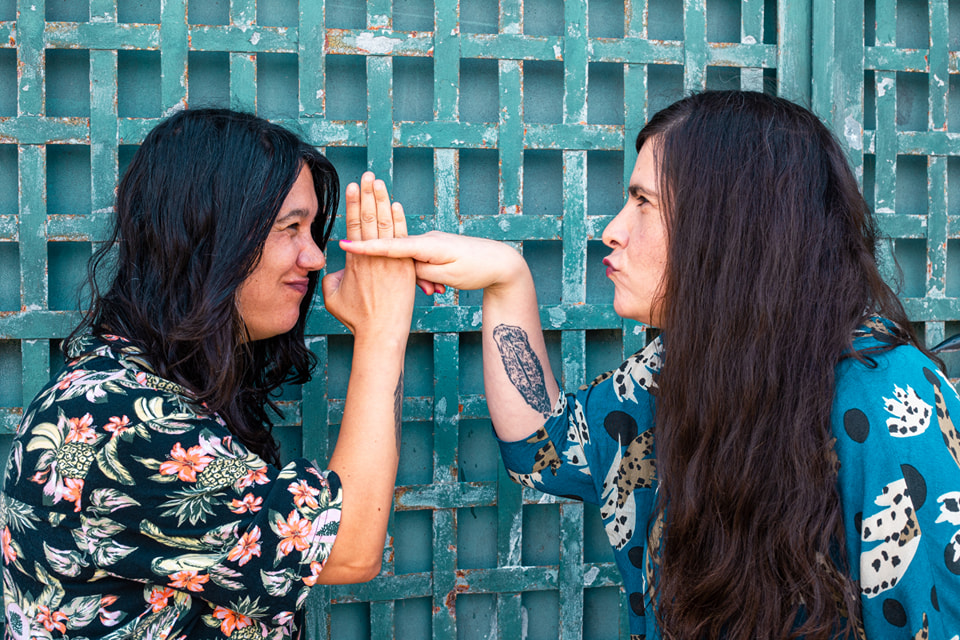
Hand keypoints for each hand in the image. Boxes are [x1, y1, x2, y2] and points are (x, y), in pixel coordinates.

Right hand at [321, 172, 415, 338]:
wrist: (381, 333)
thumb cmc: (356, 318)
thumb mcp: (332, 297)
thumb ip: (330, 278)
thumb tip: (333, 269)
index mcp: (354, 261)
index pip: (354, 225)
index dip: (353, 204)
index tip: (352, 186)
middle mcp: (373, 257)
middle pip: (370, 219)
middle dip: (368, 194)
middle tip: (367, 174)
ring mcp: (391, 261)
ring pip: (387, 225)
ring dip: (383, 201)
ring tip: (379, 182)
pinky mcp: (405, 267)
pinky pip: (403, 239)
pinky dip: (400, 221)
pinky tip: (396, 205)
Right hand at [339, 231, 528, 294]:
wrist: (501, 262)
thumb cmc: (476, 269)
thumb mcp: (447, 276)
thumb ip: (421, 272)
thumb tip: (404, 268)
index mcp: (427, 245)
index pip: (390, 245)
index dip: (366, 247)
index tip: (345, 243)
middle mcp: (426, 240)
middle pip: (398, 251)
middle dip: (398, 259)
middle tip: (418, 274)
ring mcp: (430, 243)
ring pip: (410, 262)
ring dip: (421, 280)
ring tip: (439, 292)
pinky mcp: (434, 249)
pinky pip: (419, 262)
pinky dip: (426, 277)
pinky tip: (438, 289)